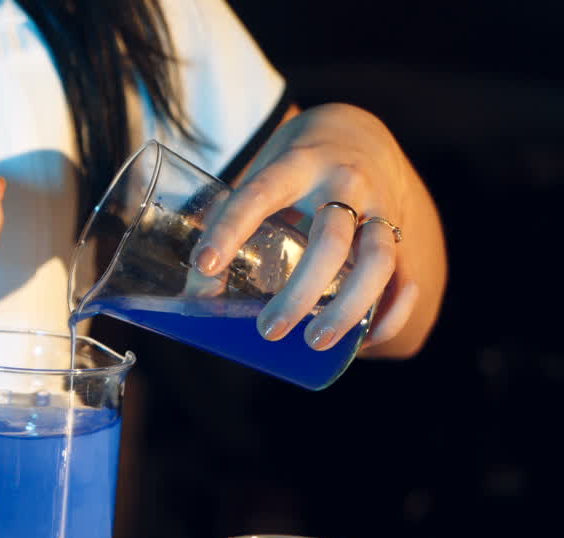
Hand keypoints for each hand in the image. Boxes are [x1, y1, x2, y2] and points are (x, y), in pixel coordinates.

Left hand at [190, 103, 419, 350]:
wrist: (357, 130)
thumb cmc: (292, 167)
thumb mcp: (259, 178)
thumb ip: (228, 224)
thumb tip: (198, 296)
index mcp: (296, 165)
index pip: (259, 196)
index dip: (230, 230)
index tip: (204, 265)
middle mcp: (345, 182)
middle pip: (331, 241)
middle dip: (301, 291)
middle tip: (269, 330)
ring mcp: (381, 207)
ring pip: (378, 260)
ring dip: (349, 307)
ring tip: (316, 343)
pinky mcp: (403, 231)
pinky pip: (405, 277)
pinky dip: (391, 312)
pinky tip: (363, 342)